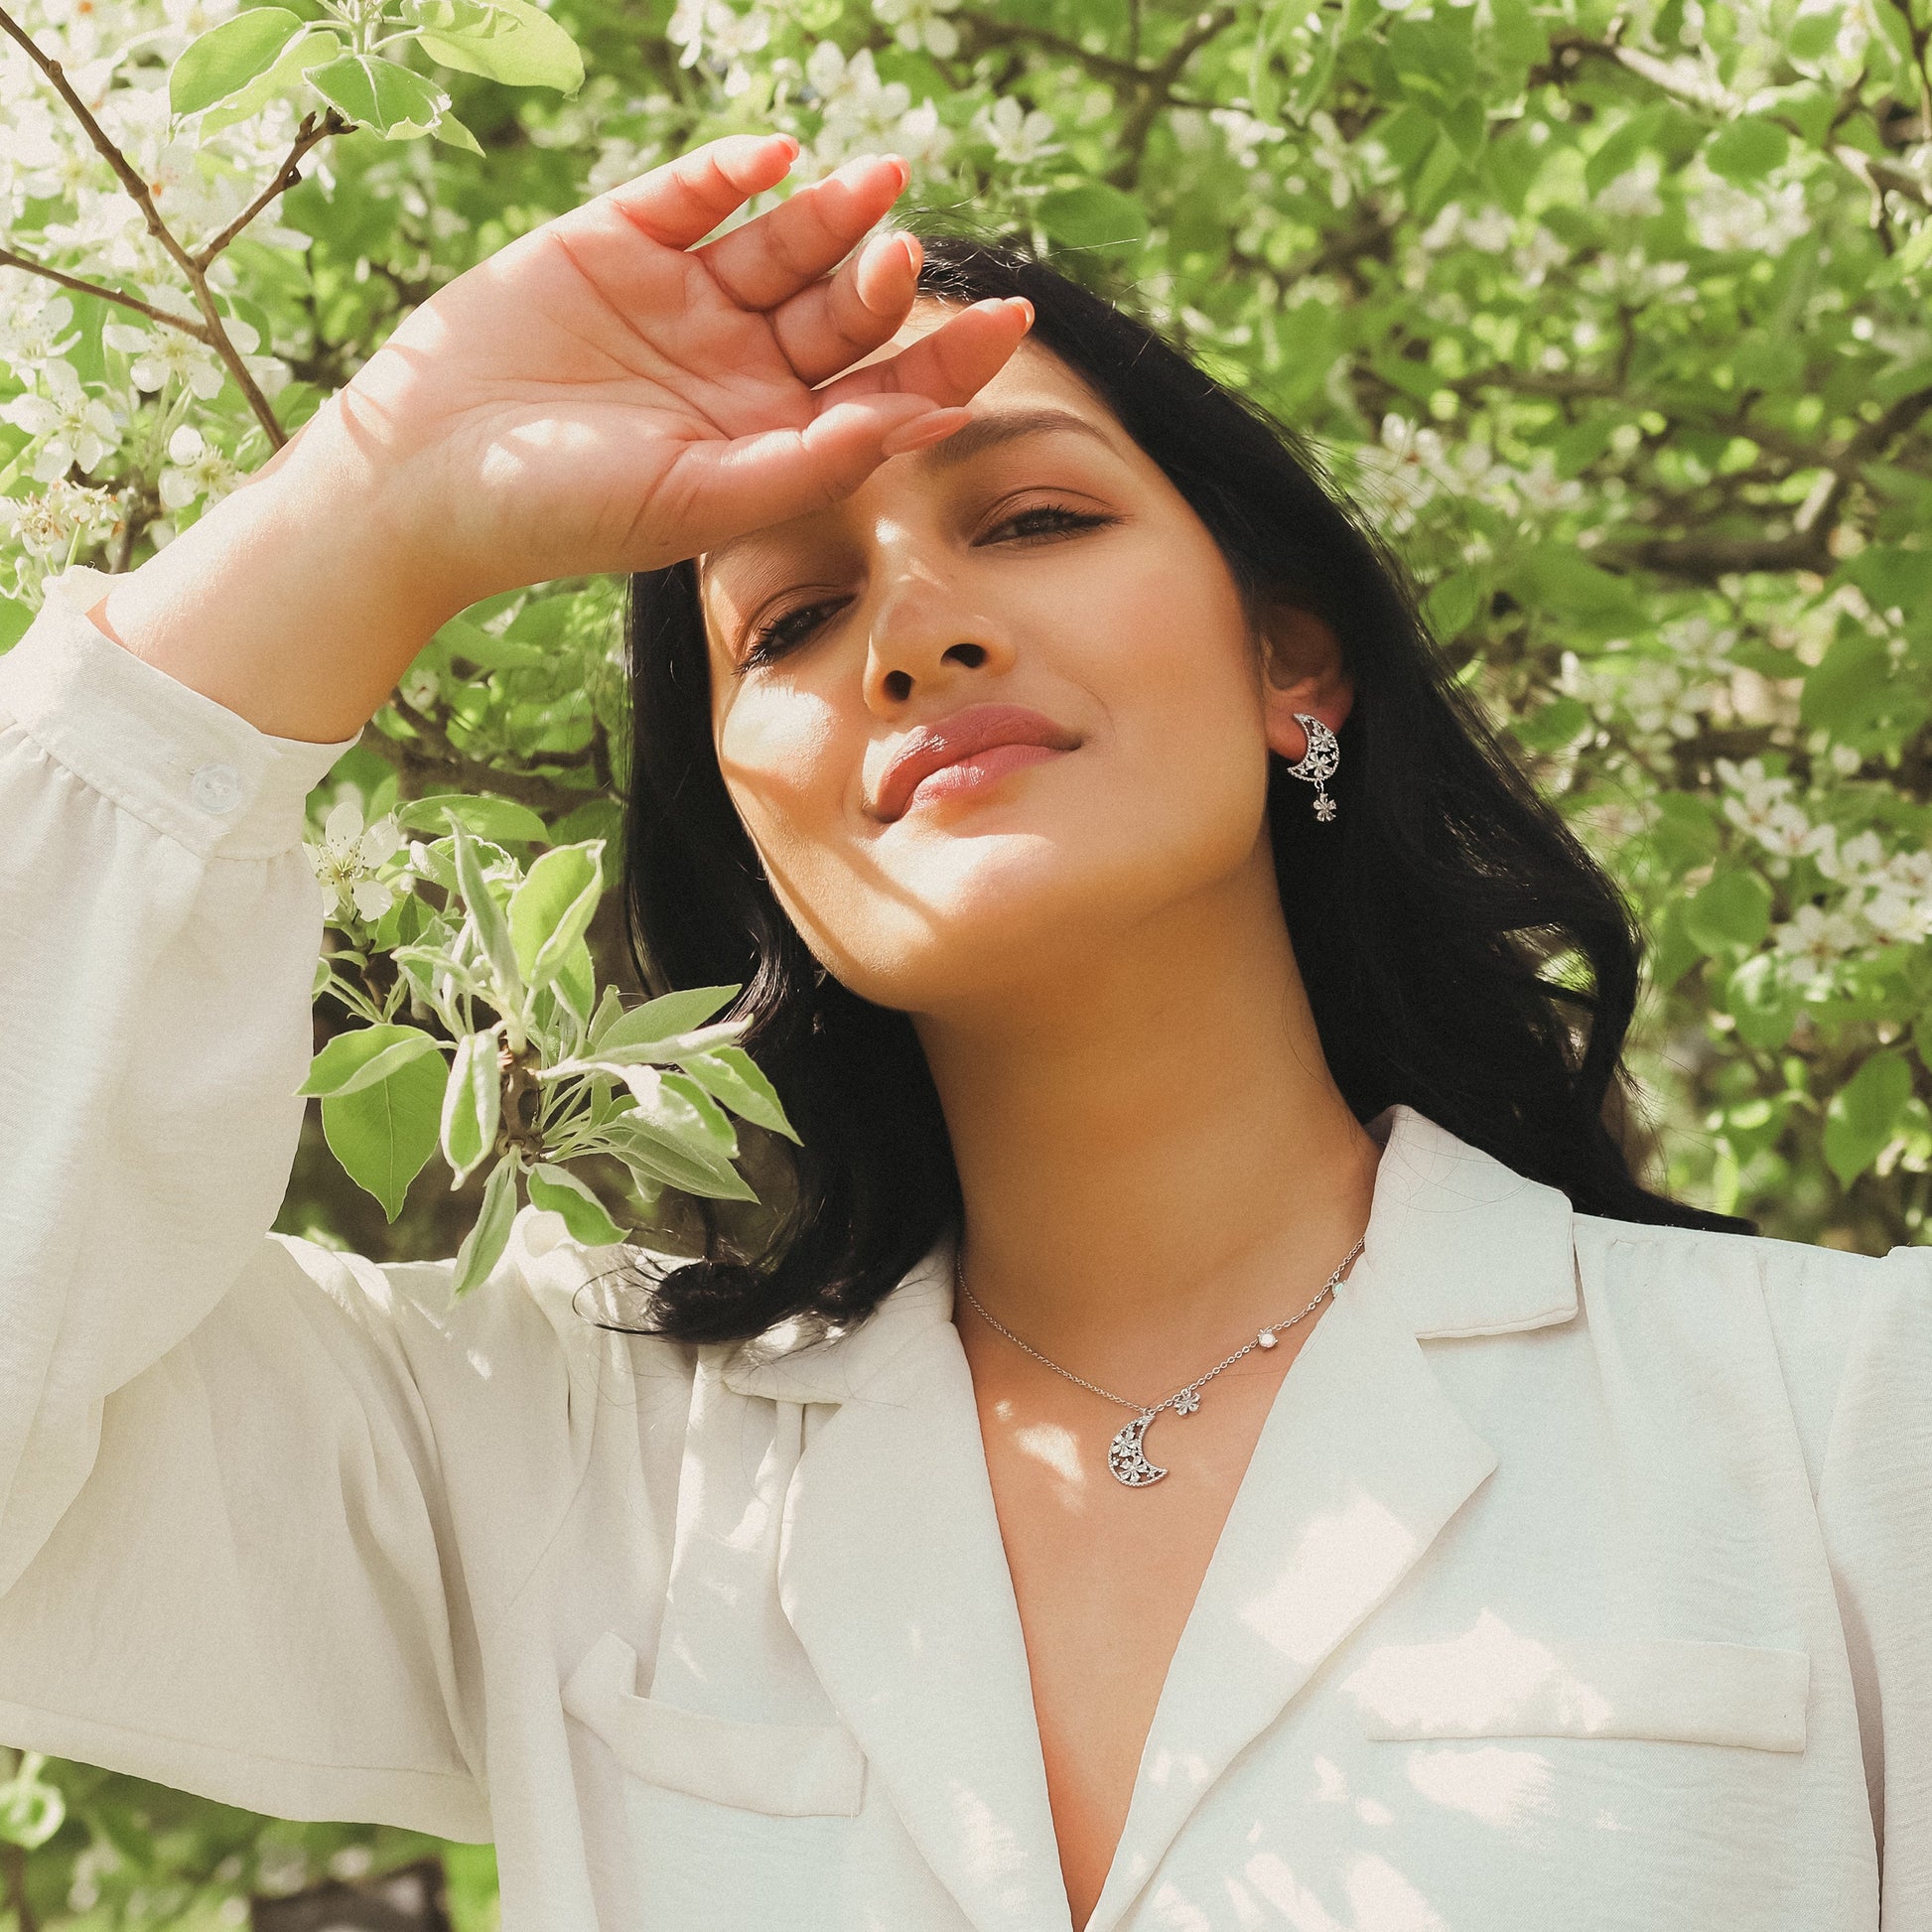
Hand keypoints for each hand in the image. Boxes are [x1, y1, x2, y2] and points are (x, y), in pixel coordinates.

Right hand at [313, 133, 1031, 606]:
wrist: (423, 478)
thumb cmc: (563, 514)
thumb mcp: (695, 504)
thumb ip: (804, 467)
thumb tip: (912, 422)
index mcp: (772, 438)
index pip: (882, 392)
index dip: (947, 360)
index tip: (1007, 325)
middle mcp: (740, 366)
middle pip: (842, 312)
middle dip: (880, 283)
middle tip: (902, 257)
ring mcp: (682, 299)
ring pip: (781, 243)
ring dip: (829, 214)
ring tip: (873, 184)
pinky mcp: (615, 242)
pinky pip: (690, 194)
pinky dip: (730, 171)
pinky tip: (773, 158)